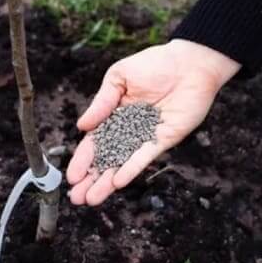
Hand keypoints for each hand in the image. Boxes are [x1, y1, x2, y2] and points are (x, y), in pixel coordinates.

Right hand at [67, 39, 239, 205]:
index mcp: (115, 115)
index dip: (83, 159)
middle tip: (77, 198)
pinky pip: (145, 156)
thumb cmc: (154, 64)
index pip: (95, 142)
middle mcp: (129, 130)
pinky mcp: (164, 139)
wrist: (189, 63)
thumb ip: (101, 102)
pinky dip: (131, 168)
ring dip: (107, 182)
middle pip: (107, 159)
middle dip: (91, 179)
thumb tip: (81, 126)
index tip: (71, 176)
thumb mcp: (119, 77)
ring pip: (123, 163)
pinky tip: (118, 182)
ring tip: (91, 199)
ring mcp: (146, 136)